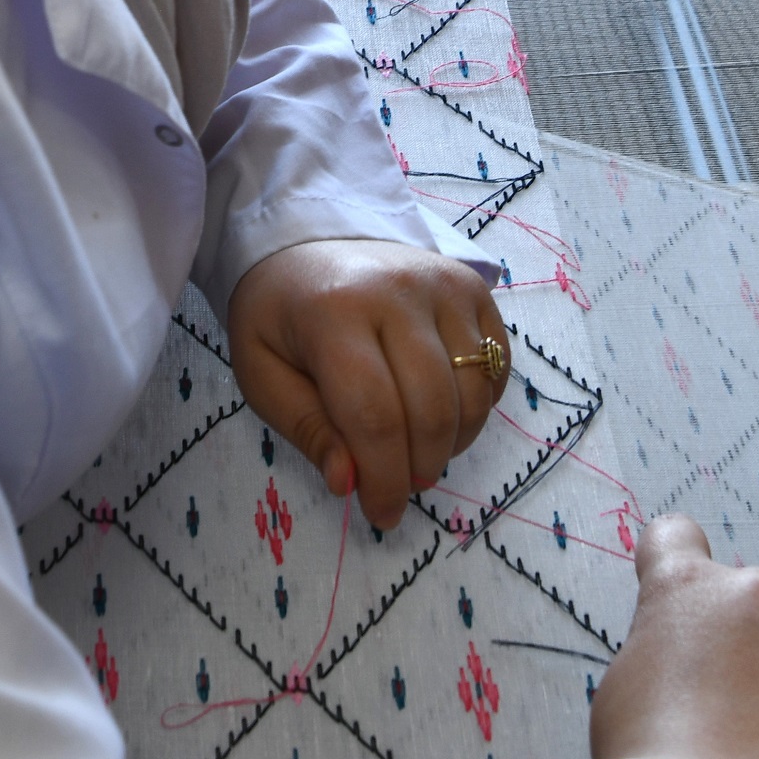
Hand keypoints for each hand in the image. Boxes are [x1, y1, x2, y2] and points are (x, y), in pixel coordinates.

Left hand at [221, 238, 508, 528]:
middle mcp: (397, 291)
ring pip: (472, 393)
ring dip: (452, 443)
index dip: (384, 478)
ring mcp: (443, 284)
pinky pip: (496, 366)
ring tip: (418, 452)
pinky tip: (442, 413)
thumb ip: (306, 428)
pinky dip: (477, 407)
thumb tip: (349, 483)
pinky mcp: (472, 286)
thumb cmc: (280, 316)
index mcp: (333, 313)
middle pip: (431, 409)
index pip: (374, 416)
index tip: (381, 514)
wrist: (307, 244)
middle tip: (402, 487)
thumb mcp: (262, 373)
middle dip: (419, 468)